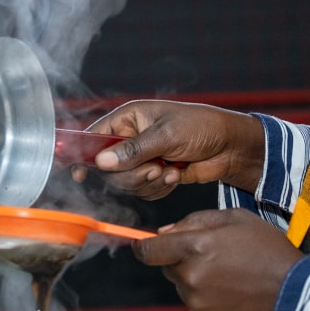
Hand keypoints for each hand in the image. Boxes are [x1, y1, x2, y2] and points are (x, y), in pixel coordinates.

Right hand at [72, 100, 264, 198]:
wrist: (230, 146)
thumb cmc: (202, 126)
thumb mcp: (167, 134)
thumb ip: (133, 149)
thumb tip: (102, 161)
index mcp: (129, 119)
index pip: (94, 137)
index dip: (83, 154)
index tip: (79, 173)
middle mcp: (131, 139)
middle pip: (109, 168)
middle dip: (132, 174)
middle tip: (155, 167)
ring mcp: (142, 158)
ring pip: (126, 183)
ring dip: (149, 182)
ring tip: (171, 169)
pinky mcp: (154, 175)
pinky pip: (144, 191)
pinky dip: (160, 188)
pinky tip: (177, 174)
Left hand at [133, 209, 307, 310]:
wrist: (293, 290)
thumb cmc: (268, 249)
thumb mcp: (235, 218)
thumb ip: (195, 221)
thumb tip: (164, 233)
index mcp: (194, 247)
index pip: (147, 251)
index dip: (143, 246)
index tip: (146, 245)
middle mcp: (190, 276)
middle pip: (166, 266)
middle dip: (180, 258)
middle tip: (213, 254)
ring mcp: (197, 301)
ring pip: (181, 284)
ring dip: (194, 277)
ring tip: (228, 272)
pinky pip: (195, 302)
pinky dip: (206, 295)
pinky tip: (231, 289)